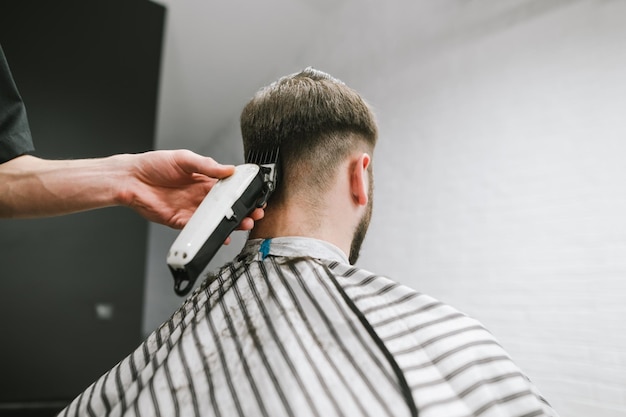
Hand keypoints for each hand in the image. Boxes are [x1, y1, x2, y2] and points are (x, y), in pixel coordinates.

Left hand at [117, 150, 263, 229]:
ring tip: (244, 224)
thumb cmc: (153, 165)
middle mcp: (199, 195)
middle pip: (225, 206)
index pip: (227, 187)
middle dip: (242, 210)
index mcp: (203, 179)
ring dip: (230, 223)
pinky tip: (222, 235)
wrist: (131, 179)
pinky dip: (210, 234)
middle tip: (255, 213)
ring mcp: (191, 209)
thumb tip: (228, 169)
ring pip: (215, 219)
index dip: (241, 192)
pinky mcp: (180, 221)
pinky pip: (198, 229)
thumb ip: (207, 165)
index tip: (254, 195)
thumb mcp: (184, 159)